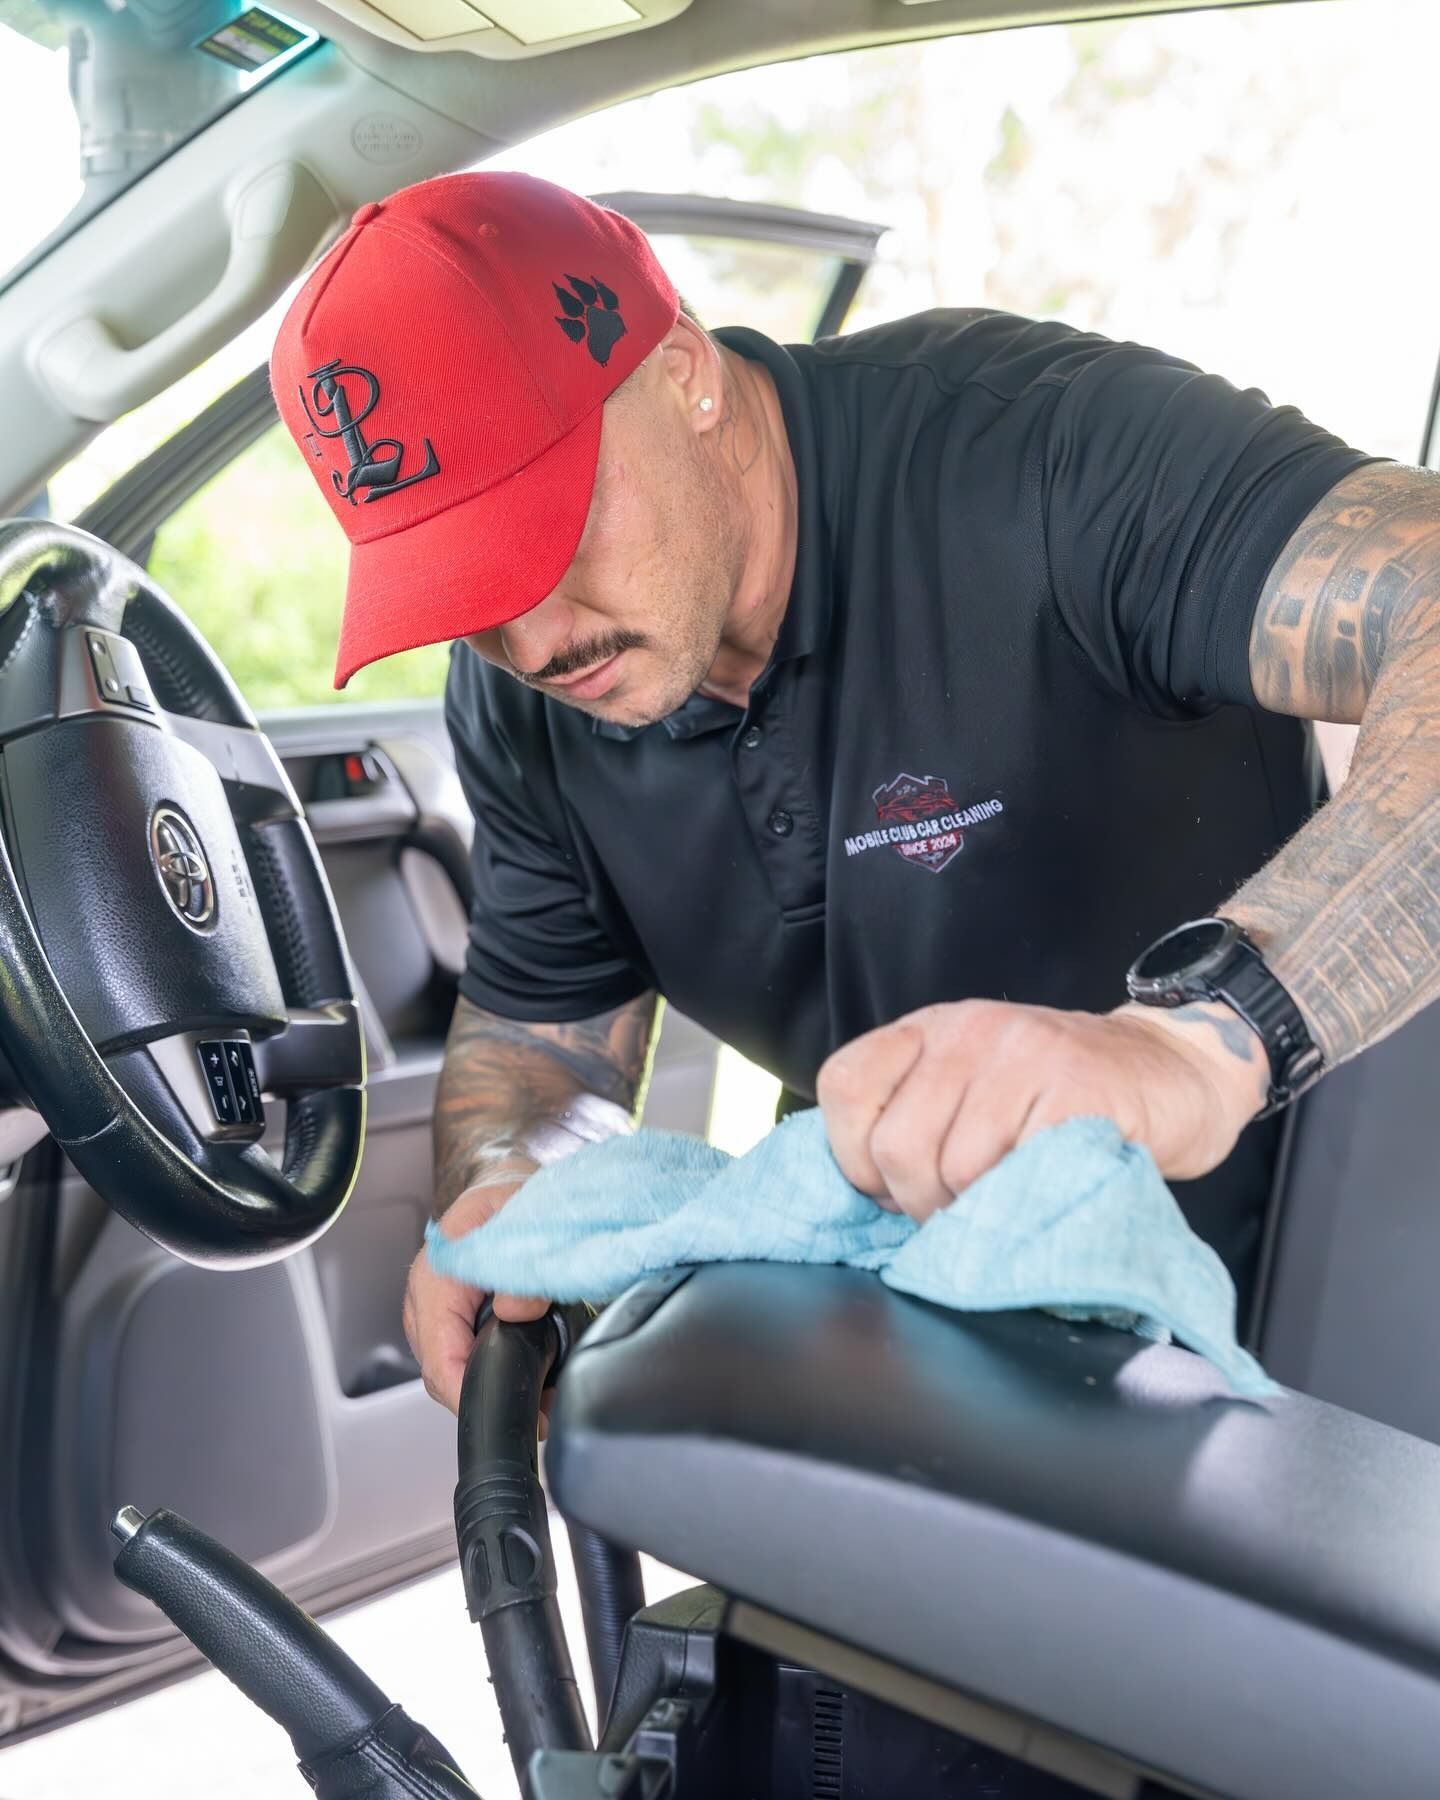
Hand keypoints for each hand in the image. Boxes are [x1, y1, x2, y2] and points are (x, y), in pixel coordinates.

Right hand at [402, 1180, 547, 1415]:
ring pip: (451, 1371)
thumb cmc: (509, 1195)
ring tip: (542, 1395)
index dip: (473, 1393)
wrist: (502, 1184)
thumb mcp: (525, 1215)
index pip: (439, 1358)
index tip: (514, 1410)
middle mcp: (424, 1299)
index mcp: (435, 1275)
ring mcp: (431, 1315)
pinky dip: (491, 1371)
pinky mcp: (447, 1322)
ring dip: (492, 1387)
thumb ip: (523, 1263)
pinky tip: (527, 1373)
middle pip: (443, 1375)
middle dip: (488, 1398)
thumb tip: (517, 1309)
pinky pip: (461, 1359)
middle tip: (543, 1411)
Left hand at [816, 998, 1269, 1223]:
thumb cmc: (1062, 1099)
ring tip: (1009, 1206)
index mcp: (929, 1029)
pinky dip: (1023, 1205)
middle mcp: (968, 1028)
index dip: (854, 1156)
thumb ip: (919, 1121)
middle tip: (960, 1213)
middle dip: (919, 1203)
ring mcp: (1025, 1052)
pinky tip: (1045, 1193)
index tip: (892, 1188)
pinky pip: (1019, 1172)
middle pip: (895, 1142)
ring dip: (976, 1213)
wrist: (1176, 1071)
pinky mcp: (1079, 1086)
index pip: (844, 1085)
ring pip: (954, 1167)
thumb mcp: (973, 1090)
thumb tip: (868, 1200)